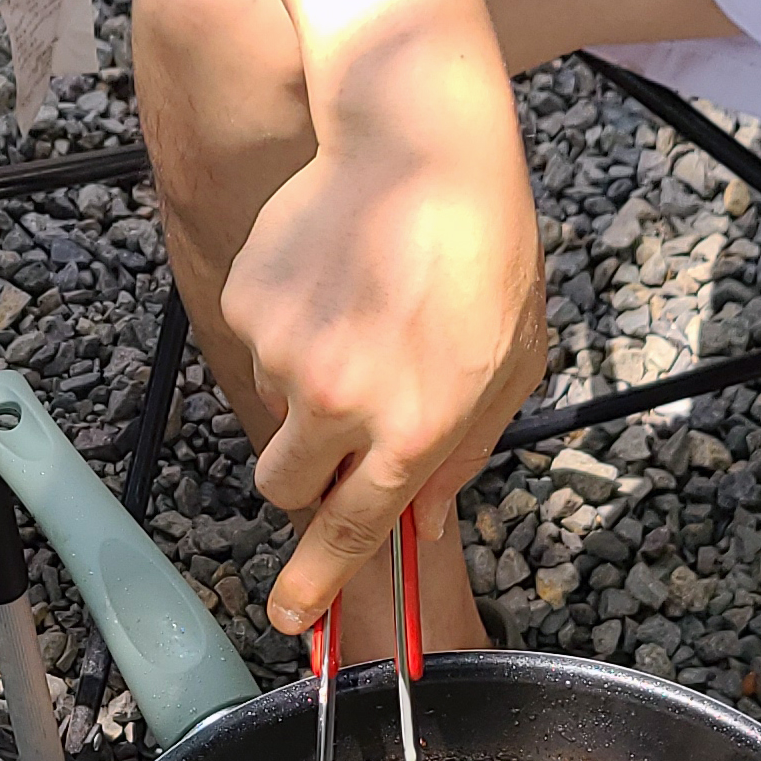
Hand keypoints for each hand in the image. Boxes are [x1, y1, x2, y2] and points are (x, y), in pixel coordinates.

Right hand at [223, 80, 547, 636]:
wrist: (419, 141)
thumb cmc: (484, 250)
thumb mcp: (511, 365)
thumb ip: (466, 452)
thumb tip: (427, 522)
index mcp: (415, 431)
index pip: (351, 534)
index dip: (316, 585)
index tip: (291, 620)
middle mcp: (343, 404)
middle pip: (284, 487)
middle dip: (304, 476)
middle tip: (340, 424)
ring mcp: (287, 354)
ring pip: (273, 408)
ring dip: (306, 383)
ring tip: (360, 309)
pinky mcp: (249, 304)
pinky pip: (258, 342)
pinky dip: (288, 323)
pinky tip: (332, 275)